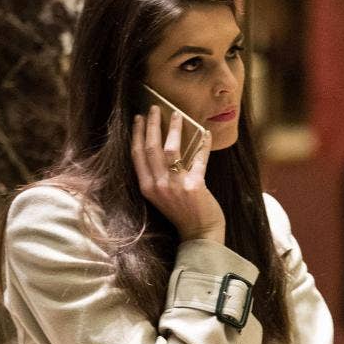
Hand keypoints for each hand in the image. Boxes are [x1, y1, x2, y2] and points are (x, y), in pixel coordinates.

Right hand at [131, 105, 225, 242]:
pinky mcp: (194, 186)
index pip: (137, 154)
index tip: (139, 118)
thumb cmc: (183, 214)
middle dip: (152, 125)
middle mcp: (157, 185)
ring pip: (169, 150)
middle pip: (150, 147)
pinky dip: (203, 145)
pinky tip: (206, 133)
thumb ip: (159, 176)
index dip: (137, 134)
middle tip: (155, 108)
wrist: (200, 235)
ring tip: (176, 114)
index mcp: (146, 187)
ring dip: (173, 129)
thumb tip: (164, 149)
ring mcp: (174, 186)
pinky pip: (198, 159)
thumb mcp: (162, 196)